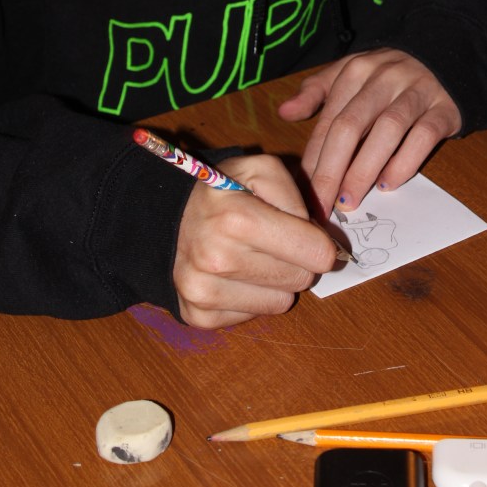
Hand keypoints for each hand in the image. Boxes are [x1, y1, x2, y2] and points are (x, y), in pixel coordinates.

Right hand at [173, 154, 336, 328]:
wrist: (165, 218)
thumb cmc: (222, 192)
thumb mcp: (261, 170)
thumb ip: (298, 196)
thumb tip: (322, 241)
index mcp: (238, 218)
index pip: (316, 254)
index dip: (319, 243)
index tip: (308, 235)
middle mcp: (217, 259)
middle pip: (301, 279)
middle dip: (296, 260)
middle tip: (274, 242)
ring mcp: (203, 292)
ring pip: (281, 302)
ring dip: (276, 282)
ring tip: (253, 257)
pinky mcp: (197, 315)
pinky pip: (254, 316)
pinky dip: (252, 298)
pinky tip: (235, 275)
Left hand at [278, 49, 461, 215]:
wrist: (444, 58)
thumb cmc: (387, 76)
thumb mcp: (349, 74)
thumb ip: (316, 92)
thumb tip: (285, 113)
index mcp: (355, 71)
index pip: (329, 120)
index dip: (313, 159)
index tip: (303, 193)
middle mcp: (384, 78)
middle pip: (351, 126)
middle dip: (332, 170)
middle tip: (322, 205)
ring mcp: (416, 92)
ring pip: (386, 131)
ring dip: (364, 169)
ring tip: (349, 200)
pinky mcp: (444, 108)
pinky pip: (423, 136)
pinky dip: (404, 162)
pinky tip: (389, 184)